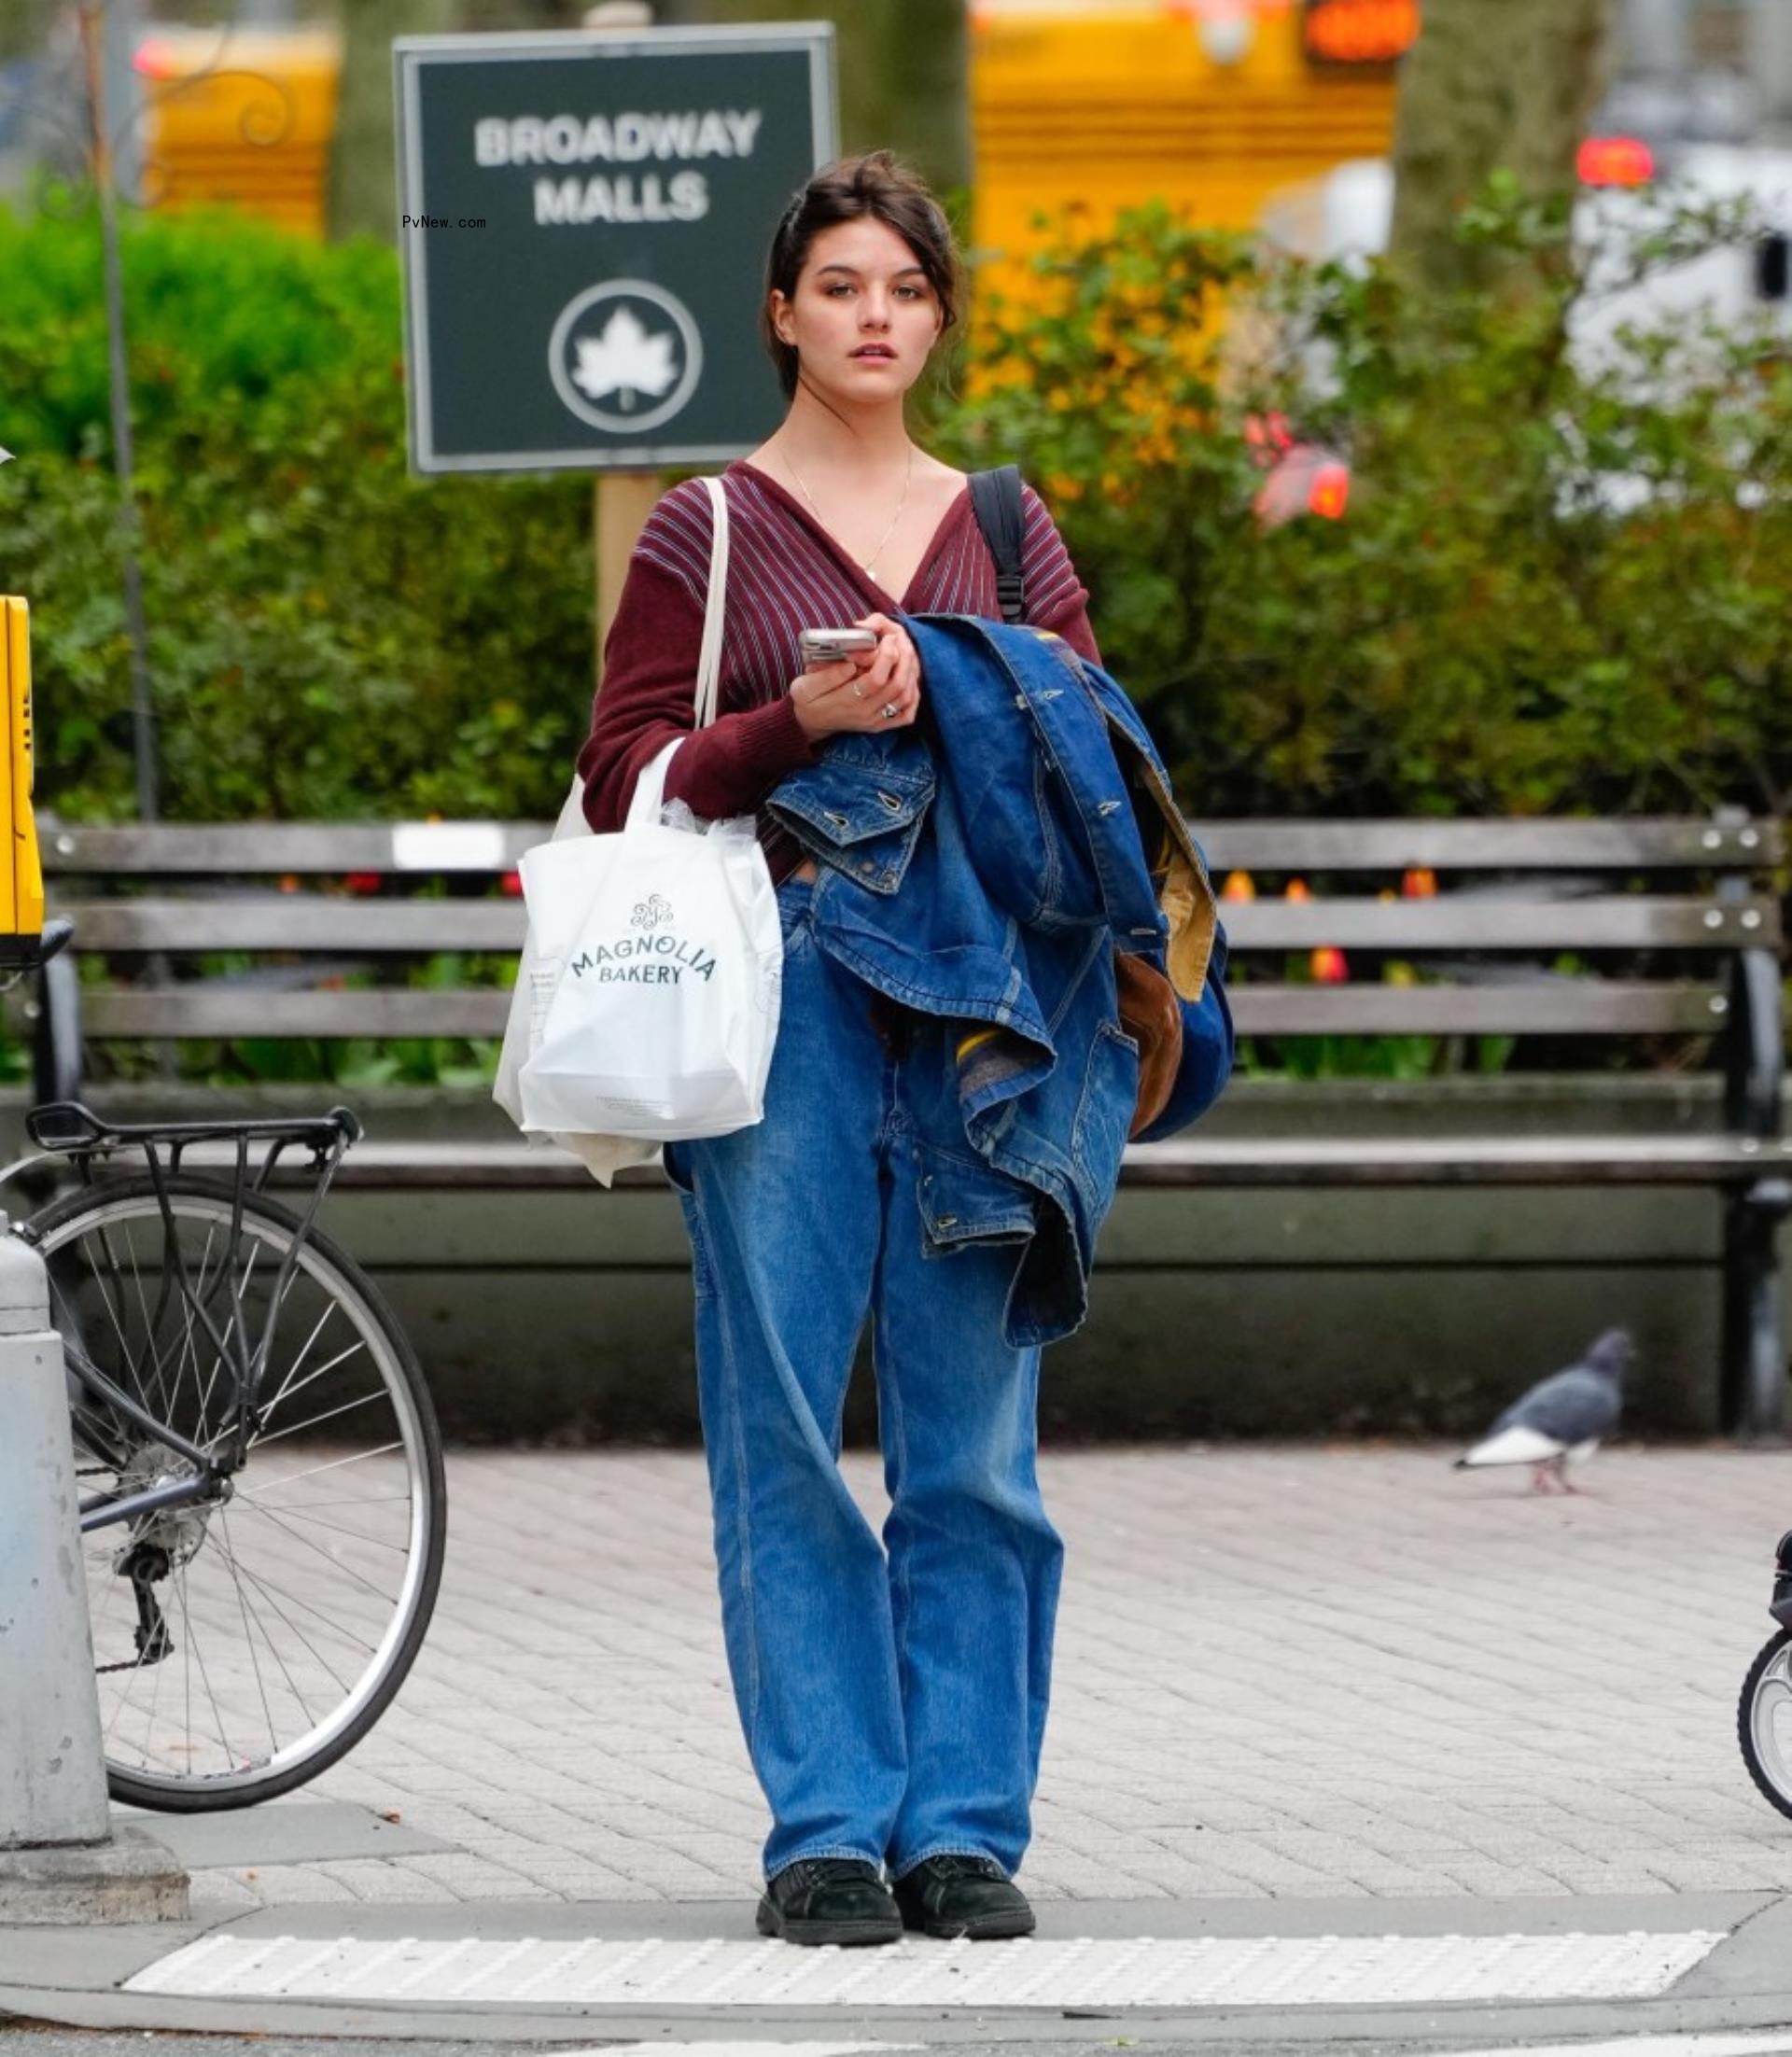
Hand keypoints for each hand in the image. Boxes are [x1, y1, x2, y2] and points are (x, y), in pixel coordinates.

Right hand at [787, 613, 922, 740]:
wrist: (810, 724)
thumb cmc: (807, 699)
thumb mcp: (804, 686)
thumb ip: (826, 675)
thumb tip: (850, 663)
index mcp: (846, 700)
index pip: (876, 680)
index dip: (887, 657)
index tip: (888, 638)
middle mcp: (865, 713)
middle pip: (896, 686)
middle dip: (904, 659)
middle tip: (901, 640)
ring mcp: (875, 721)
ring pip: (905, 698)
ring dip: (911, 673)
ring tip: (906, 652)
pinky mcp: (881, 725)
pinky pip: (907, 715)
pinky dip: (913, 696)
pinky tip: (909, 678)